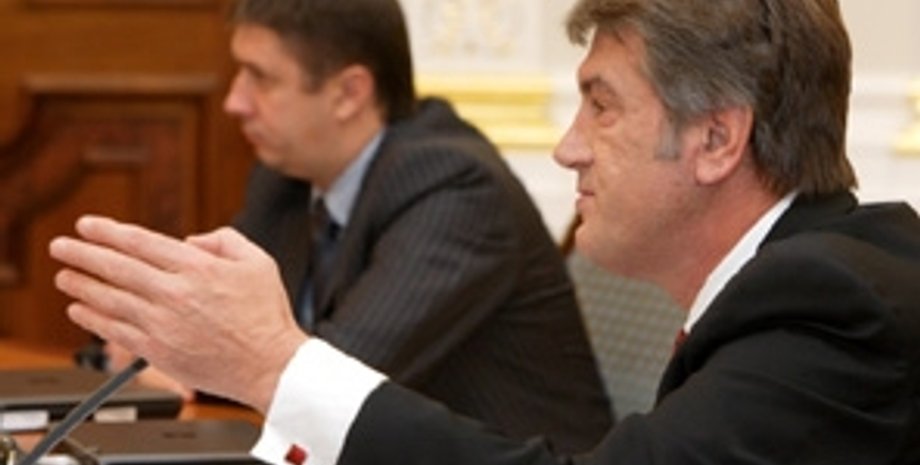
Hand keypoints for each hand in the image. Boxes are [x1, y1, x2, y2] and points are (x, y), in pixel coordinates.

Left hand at [49, 215, 307, 412]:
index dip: (108, 232)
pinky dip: (93, 318)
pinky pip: (115, 331)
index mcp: (199, 267)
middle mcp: (175, 292)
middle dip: (82, 253)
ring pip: (109, 298)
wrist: (271, 365)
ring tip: (63, 276)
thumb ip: (225, 240)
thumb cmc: (267, 316)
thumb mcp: (258, 261)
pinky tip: (80, 309)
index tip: (87, 226)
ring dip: (81, 284)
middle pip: (117, 267)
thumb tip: (192, 240)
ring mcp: (163, 323)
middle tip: (61, 246)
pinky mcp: (158, 351)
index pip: (141, 242)